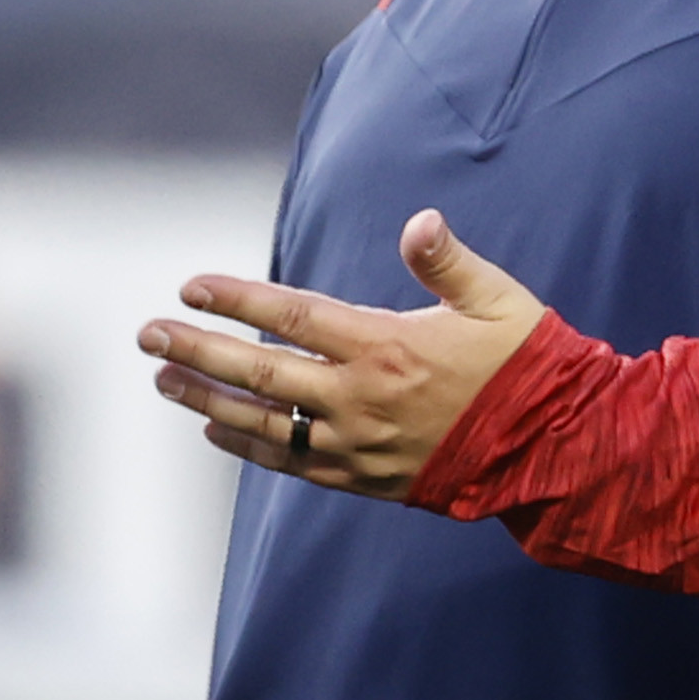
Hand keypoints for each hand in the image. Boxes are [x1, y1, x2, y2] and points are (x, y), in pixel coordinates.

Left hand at [139, 210, 546, 500]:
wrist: (549, 447)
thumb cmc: (526, 364)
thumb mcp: (498, 301)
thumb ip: (449, 263)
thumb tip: (419, 223)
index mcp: (388, 347)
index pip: (294, 316)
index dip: (239, 299)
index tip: (191, 285)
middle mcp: (360, 398)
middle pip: (259, 372)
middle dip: (197, 349)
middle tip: (149, 333)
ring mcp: (356, 443)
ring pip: (263, 422)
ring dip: (206, 399)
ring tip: (163, 378)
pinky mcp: (363, 476)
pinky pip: (289, 463)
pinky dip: (246, 447)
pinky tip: (213, 431)